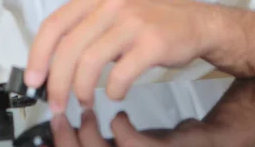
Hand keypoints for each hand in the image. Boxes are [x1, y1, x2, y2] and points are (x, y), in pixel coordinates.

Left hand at [25, 0, 221, 112]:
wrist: (195, 21)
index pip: (53, 25)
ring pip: (90, 62)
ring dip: (81, 90)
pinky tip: (115, 94)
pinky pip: (121, 73)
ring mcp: (132, 22)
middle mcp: (110, 5)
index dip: (38, 55)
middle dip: (57, 82)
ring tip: (84, 102)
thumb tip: (50, 65)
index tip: (33, 80)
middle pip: (68, 48)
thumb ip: (82, 30)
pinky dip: (113, 90)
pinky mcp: (152, 42)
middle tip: (55, 103)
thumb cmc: (148, 21)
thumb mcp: (110, 14)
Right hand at [50, 110, 215, 146]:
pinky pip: (131, 144)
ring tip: (86, 111)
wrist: (211, 142)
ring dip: (87, 135)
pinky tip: (118, 116)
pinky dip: (119, 128)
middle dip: (64, 142)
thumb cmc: (164, 145)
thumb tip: (59, 127)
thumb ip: (95, 139)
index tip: (43, 138)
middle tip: (58, 116)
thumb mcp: (124, 145)